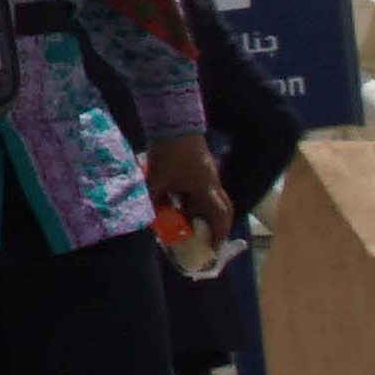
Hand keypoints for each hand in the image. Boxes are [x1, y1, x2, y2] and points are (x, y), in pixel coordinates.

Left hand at [147, 128, 232, 243]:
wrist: (173, 122)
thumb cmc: (168, 153)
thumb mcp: (157, 181)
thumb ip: (155, 202)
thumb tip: (152, 219)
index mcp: (206, 189)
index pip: (219, 218)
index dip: (218, 236)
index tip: (212, 252)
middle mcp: (213, 183)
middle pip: (223, 210)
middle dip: (217, 227)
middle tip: (206, 240)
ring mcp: (209, 174)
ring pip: (212, 200)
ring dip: (203, 213)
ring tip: (189, 225)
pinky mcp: (201, 166)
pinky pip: (203, 190)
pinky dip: (196, 201)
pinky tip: (180, 204)